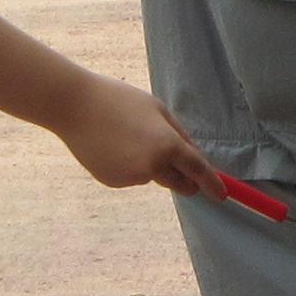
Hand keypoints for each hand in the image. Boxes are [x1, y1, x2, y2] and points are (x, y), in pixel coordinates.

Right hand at [58, 76, 221, 197]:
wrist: (73, 107)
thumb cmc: (119, 100)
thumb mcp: (157, 109)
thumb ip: (179, 134)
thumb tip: (193, 156)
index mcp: (167, 145)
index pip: (198, 171)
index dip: (212, 184)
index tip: (222, 195)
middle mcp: (152, 167)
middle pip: (180, 183)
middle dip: (185, 179)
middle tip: (176, 162)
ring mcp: (131, 178)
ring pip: (152, 176)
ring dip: (150, 164)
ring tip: (125, 136)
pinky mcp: (113, 182)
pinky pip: (131, 176)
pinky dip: (128, 166)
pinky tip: (111, 146)